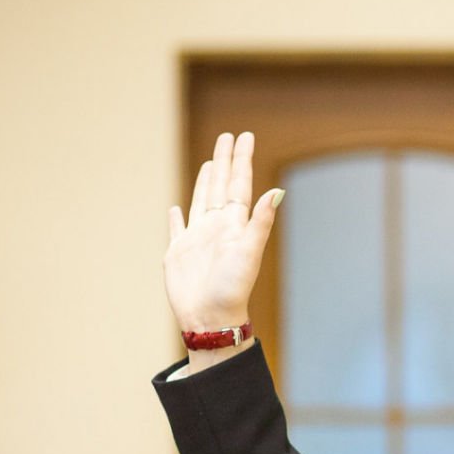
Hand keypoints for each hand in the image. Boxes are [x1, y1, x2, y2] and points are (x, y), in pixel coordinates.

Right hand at [164, 131, 282, 332]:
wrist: (211, 317)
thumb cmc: (232, 288)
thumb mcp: (249, 252)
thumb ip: (260, 222)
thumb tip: (276, 192)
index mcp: (234, 224)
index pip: (238, 184)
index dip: (240, 160)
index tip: (245, 136)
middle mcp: (217, 227)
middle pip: (220, 185)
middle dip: (224, 160)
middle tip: (227, 137)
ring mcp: (197, 238)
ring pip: (202, 199)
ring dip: (205, 181)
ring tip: (209, 162)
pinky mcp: (178, 252)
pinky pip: (177, 228)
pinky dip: (176, 217)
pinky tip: (176, 207)